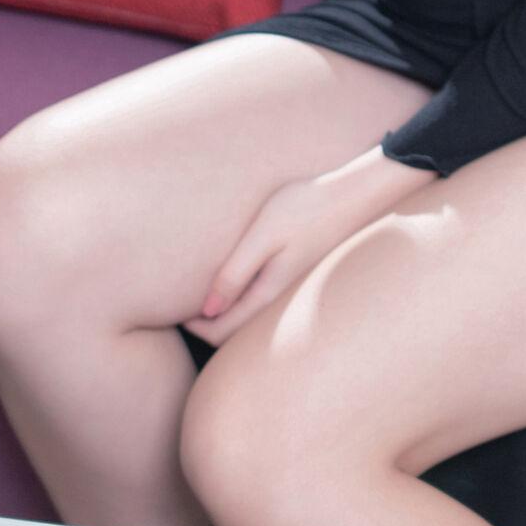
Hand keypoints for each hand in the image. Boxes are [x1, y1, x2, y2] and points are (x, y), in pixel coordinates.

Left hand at [181, 151, 420, 347]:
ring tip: (196, 292)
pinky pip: (259, 297)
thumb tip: (206, 310)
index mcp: (267, 293)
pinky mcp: (293, 273)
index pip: (221, 331)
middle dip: (204, 324)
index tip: (171, 309)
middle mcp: (278, 298)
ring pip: (247, 315)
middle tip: (175, 306)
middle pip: (233, 330)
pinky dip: (238, 297)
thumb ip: (235, 273)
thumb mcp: (264, 237)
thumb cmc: (305, 209)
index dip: (192, 327)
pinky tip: (230, 276)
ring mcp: (288, 287)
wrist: (354, 194)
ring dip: (221, 311)